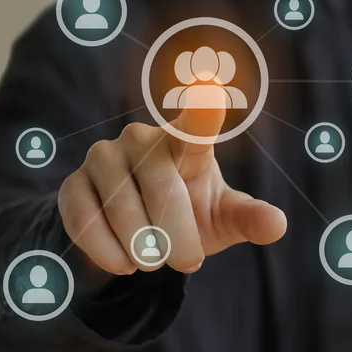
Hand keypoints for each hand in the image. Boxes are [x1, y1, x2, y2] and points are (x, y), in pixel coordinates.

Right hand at [58, 107, 286, 274]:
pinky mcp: (73, 183)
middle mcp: (142, 139)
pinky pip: (85, 221)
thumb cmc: (191, 213)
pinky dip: (107, 252)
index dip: (202, 110)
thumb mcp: (223, 219)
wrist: (140, 233)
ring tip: (154, 257)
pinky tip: (124, 262)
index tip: (210, 89)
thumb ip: (248, 218)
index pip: (195, 123)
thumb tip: (278, 224)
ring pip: (122, 209)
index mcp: (186, 143)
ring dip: (143, 248)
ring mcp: (103, 157)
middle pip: (162, 189)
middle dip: (178, 238)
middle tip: (188, 261)